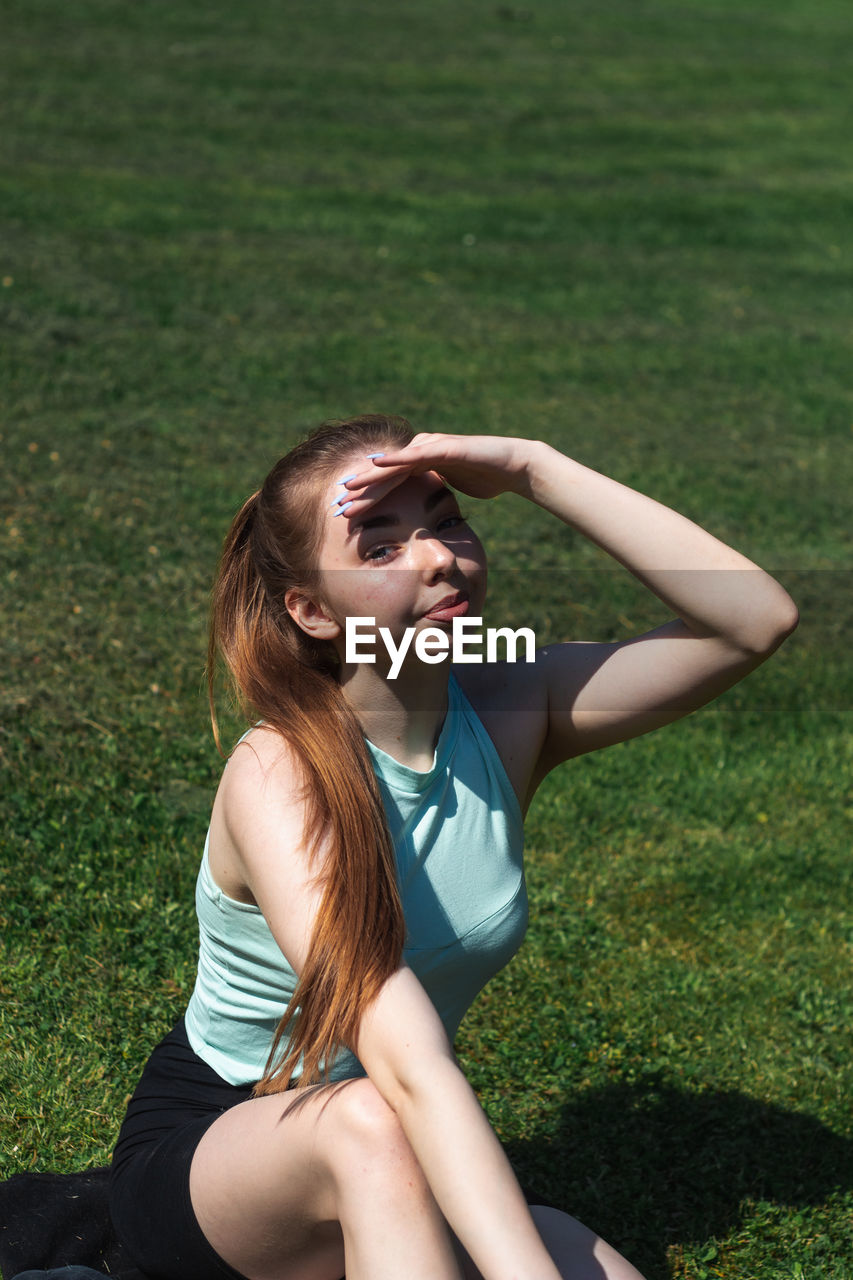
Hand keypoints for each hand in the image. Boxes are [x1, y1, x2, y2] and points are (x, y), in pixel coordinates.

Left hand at [334, 433, 537, 513]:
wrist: (515, 466)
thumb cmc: (486, 479)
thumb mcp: (451, 491)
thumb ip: (432, 495)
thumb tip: (421, 517)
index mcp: (421, 464)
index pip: (387, 482)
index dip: (366, 496)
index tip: (345, 513)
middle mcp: (422, 451)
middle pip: (384, 471)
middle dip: (360, 488)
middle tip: (337, 504)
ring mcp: (433, 446)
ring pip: (395, 462)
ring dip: (370, 474)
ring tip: (348, 487)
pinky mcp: (446, 447)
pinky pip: (417, 453)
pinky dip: (397, 458)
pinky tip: (378, 463)